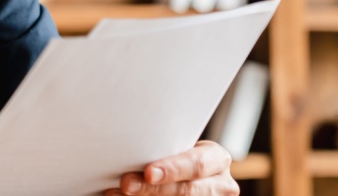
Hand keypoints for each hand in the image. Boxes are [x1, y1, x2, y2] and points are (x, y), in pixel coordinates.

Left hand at [106, 141, 237, 195]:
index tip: (148, 172)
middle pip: (187, 191)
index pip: (197, 164)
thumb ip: (164, 147)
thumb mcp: (180, 146)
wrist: (187, 170)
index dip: (173, 169)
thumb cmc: (177, 152)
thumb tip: (127, 146)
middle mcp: (220, 184)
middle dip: (152, 189)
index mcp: (217, 159)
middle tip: (126, 184)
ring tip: (116, 193)